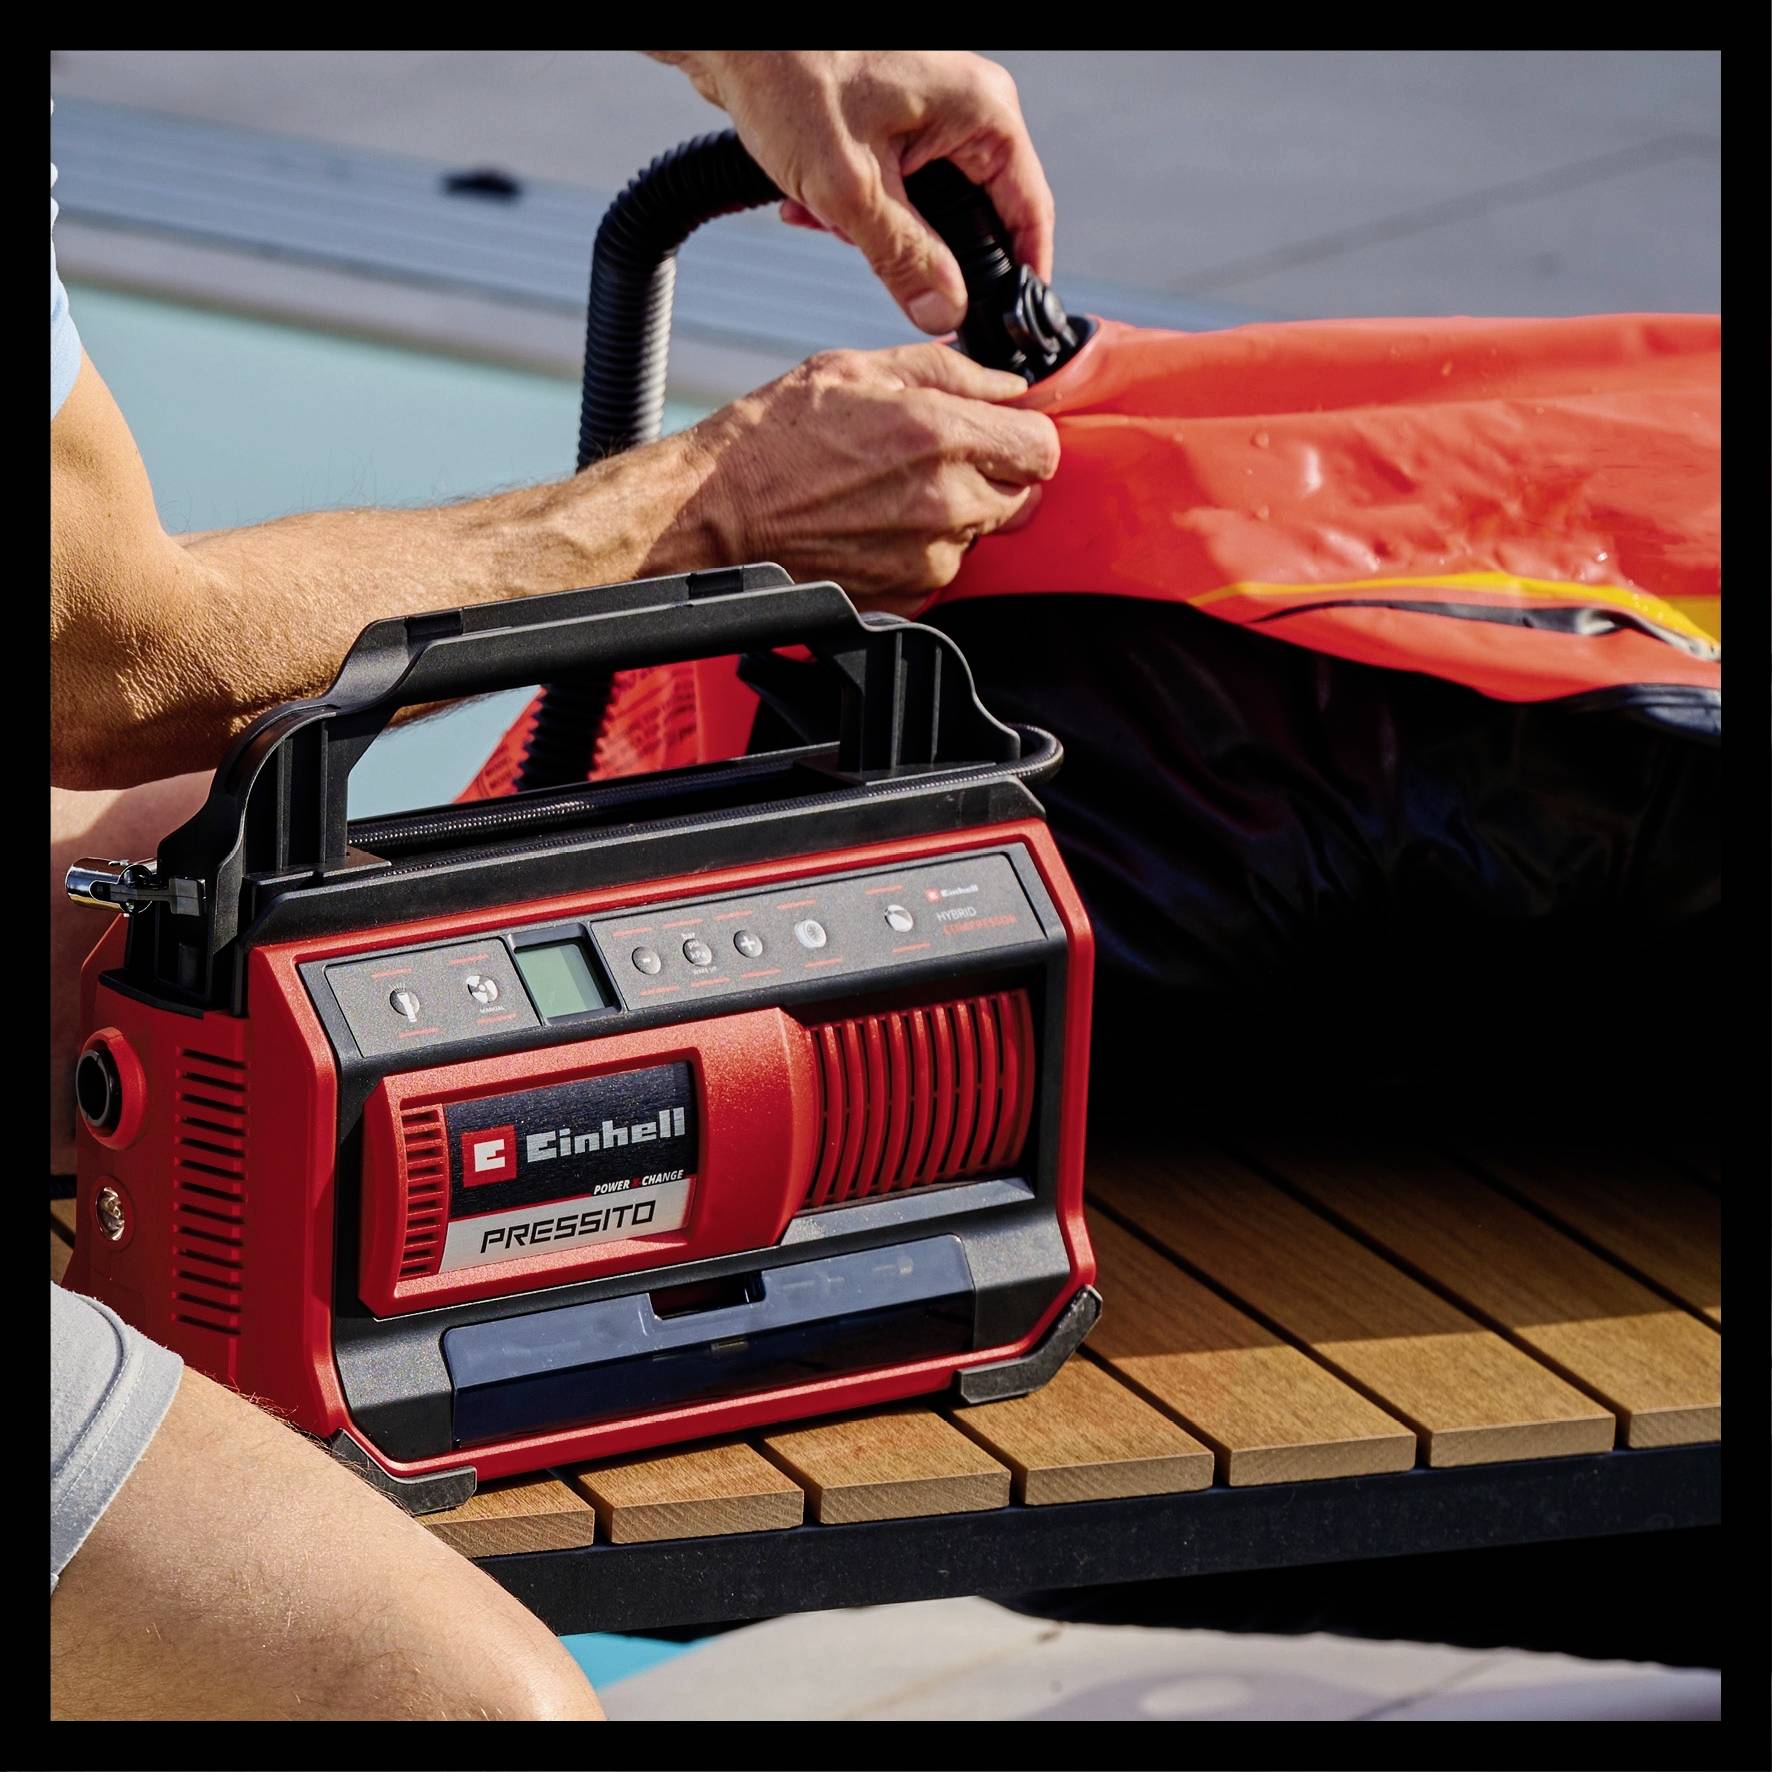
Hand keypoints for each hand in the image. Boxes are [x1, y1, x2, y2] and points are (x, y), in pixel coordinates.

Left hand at [652, 51, 1053, 334]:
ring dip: (873, 231)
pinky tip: (807, 205)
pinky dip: (851, 209)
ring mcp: (928, 115)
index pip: (1028, 211)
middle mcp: (963, 110)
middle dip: (919, 251)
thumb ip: (903, 259)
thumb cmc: (789, 79)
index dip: (1019, 275)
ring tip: (823, 215)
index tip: (1004, 323)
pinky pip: (892, 191)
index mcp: (980, 113)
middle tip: (875, 259)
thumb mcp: (850, 189)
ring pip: (926, 210)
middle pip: (974, 218)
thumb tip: (944, 313)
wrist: (731, 42)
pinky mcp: (891, 125)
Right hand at [662, 343, 1058, 614]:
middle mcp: (944, 503)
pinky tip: (876, 526)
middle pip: (1024, 498)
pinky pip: (942, 571)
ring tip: (892, 493)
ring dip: (956, 515)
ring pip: (982, 536)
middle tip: (942, 460)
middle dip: (996, 476)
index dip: (1026, 436)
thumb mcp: (857, 369)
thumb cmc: (772, 440)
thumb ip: (948, 371)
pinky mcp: (906, 597)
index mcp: (939, 437)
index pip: (1043, 448)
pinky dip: (922, 551)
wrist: (716, 514)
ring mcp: (927, 559)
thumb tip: (1005, 385)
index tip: (1004, 433)